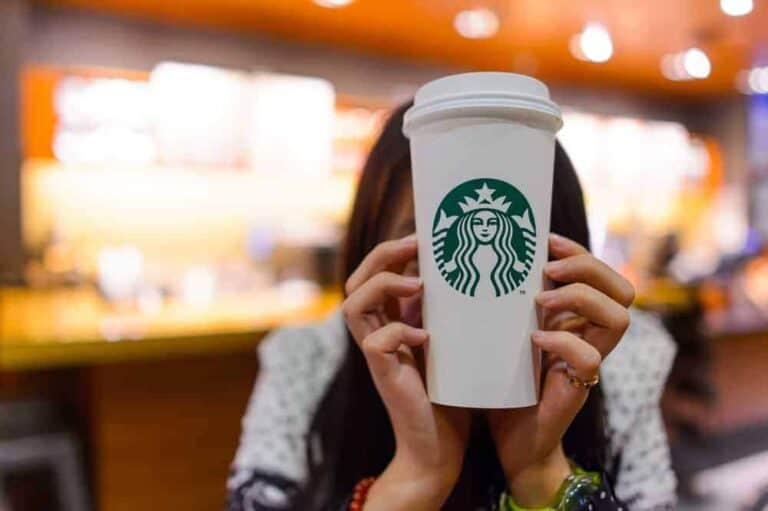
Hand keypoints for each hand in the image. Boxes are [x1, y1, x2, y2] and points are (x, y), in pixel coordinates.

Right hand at [342, 234, 470, 509]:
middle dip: (382, 256)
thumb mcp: (451, 344)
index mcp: (391, 322)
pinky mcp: (383, 375)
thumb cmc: (451, 396)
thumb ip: (449, 315)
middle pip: (355, 281)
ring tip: (418, 284)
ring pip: (353, 303)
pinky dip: (399, 332)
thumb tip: (473, 276)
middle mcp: (377, 334)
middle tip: (415, 246)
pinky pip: (375, 342)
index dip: (393, 251)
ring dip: (383, 285)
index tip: (425, 239)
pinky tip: (427, 336)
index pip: (374, 274)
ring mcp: (376, 355)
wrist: (439, 449)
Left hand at [487, 234, 634, 506]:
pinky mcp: (578, 390)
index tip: (545, 240)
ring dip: (580, 299)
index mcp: (574, 319)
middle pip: (623, 290)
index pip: (600, 274)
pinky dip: (563, 343)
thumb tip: (482, 260)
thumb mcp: (505, 334)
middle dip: (588, 268)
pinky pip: (590, 359)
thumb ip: (507, 304)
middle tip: (547, 270)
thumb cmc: (503, 382)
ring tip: (541, 300)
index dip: (578, 252)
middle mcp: (588, 336)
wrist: (511, 439)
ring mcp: (587, 362)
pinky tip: (534, 340)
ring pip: (620, 319)